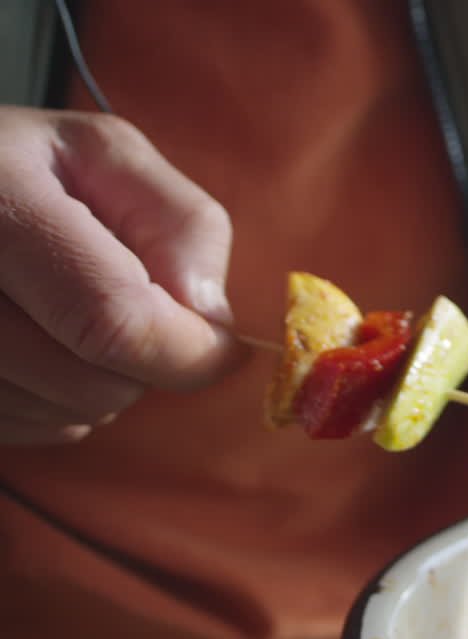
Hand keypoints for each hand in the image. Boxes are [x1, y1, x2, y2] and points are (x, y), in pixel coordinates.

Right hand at [0, 107, 242, 444]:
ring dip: (96, 386)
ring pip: (61, 417)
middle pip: (90, 384)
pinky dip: (51, 404)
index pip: (111, 318)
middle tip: (128, 310)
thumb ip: (180, 224)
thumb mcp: (106, 155)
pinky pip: (22, 430)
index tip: (224, 348)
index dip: (186, 350)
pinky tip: (37, 344)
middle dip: (143, 365)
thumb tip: (208, 319)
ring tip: (70, 319)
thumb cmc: (18, 163)